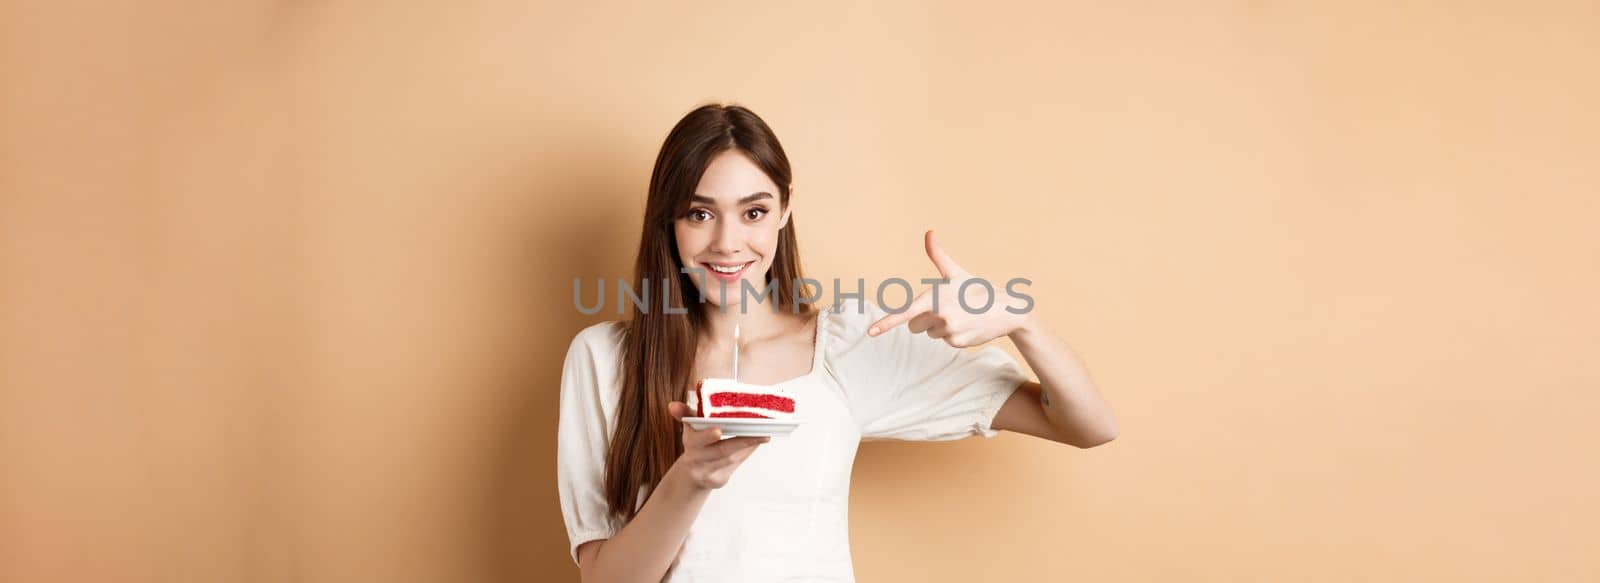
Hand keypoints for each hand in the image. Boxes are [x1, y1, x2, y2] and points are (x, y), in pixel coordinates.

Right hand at [667, 401, 769, 489]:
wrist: (692, 475)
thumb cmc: (696, 446)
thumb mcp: (688, 429)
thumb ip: (685, 414)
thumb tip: (673, 406)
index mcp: (690, 444)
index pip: (697, 439)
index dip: (706, 435)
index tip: (718, 431)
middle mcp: (697, 460)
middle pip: (721, 451)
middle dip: (741, 441)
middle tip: (760, 433)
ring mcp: (708, 473)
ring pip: (732, 459)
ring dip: (749, 446)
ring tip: (764, 434)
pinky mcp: (719, 480)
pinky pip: (736, 465)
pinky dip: (746, 453)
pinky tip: (757, 443)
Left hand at [867, 230, 1032, 347]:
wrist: (1007, 308)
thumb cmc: (976, 288)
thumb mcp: (956, 272)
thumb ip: (938, 255)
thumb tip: (929, 232)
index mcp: (935, 296)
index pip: (905, 312)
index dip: (886, 323)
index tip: (870, 332)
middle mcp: (940, 314)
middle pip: (914, 326)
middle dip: (925, 319)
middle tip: (947, 309)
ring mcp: (949, 330)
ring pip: (930, 334)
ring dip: (941, 327)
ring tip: (960, 316)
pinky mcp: (957, 342)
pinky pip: (944, 341)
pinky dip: (953, 335)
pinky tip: (967, 326)